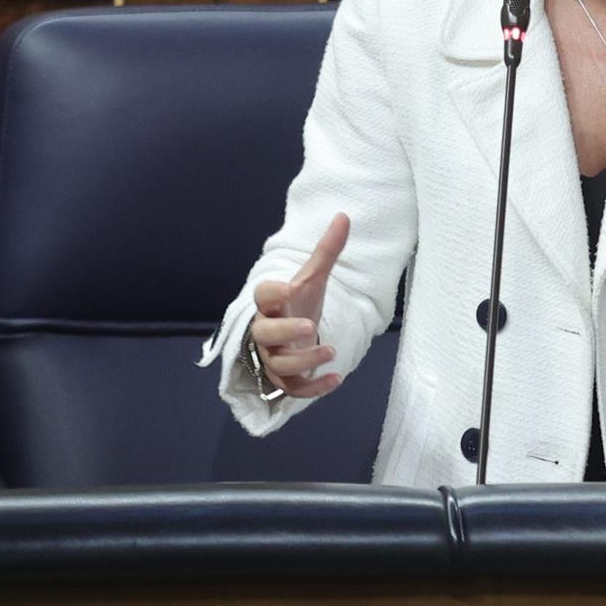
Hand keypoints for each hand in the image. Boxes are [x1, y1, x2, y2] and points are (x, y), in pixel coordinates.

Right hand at [249, 214, 349, 398]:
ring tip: (330, 351)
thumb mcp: (313, 279)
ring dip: (304, 361)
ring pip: (278, 364)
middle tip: (310, 326)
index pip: (261, 295)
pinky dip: (313, 388)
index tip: (288, 289)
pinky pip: (292, 389)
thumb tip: (344, 216)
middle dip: (284, 331)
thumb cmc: (299, 304)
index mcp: (272, 303)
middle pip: (263, 333)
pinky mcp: (285, 378)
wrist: (293, 335)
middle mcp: (267, 331)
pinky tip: (336, 379)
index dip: (272, 293)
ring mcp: (273, 357)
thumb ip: (327, 251)